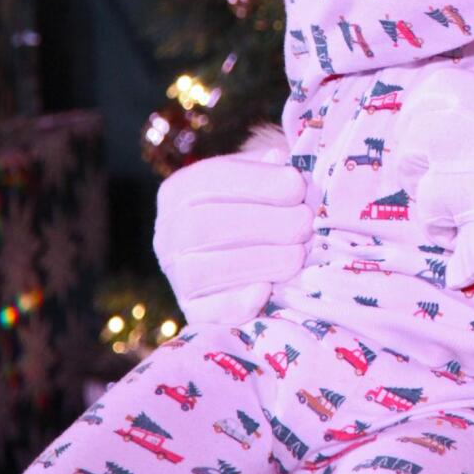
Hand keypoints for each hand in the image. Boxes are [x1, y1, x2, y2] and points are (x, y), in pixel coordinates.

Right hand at [154, 145, 312, 325]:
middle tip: (305, 222)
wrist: (251, 247)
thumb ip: (270, 169)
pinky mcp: (192, 312)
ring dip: (257, 261)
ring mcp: (176, 276)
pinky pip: (207, 314)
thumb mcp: (261, 177)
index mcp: (179, 191)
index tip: (297, 185)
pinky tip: (266, 291)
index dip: (255, 182)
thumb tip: (279, 159)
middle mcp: (168, 233)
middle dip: (260, 223)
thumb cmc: (261, 203)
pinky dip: (236, 303)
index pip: (208, 180)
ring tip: (298, 255)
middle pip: (203, 226)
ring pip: (202, 270)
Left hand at [393, 70, 473, 288]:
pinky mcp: (470, 243)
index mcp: (453, 94)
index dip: (423, 136)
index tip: (442, 146)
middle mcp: (439, 140)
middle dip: (428, 180)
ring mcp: (450, 194)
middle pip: (407, 166)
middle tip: (463, 186)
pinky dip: (466, 267)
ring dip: (449, 223)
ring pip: (428, 215)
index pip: (410, 116)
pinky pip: (456, 264)